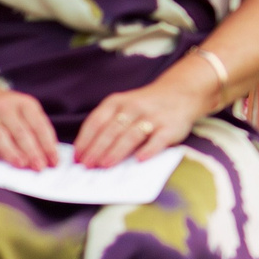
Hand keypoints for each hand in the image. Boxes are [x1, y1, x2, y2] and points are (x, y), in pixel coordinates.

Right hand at [0, 86, 57, 171]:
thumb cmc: (6, 111)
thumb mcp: (24, 111)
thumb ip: (35, 131)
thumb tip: (48, 158)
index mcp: (24, 104)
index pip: (39, 125)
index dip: (48, 145)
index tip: (53, 162)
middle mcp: (4, 107)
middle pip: (20, 131)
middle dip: (32, 150)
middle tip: (39, 167)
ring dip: (11, 150)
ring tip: (21, 164)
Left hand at [72, 79, 203, 167]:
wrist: (180, 93)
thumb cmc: (145, 106)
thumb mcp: (122, 106)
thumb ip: (107, 124)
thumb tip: (88, 152)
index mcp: (117, 102)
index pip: (96, 122)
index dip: (85, 140)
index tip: (77, 157)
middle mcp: (133, 107)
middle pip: (111, 130)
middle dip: (97, 149)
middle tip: (87, 165)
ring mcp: (153, 117)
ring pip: (131, 135)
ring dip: (116, 151)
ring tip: (105, 165)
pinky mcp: (170, 127)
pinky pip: (158, 140)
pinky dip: (148, 150)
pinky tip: (139, 160)